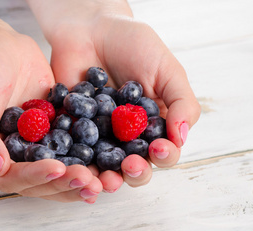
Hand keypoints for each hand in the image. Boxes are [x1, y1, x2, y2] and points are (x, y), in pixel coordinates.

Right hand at [0, 21, 102, 202]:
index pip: (7, 178)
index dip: (34, 177)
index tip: (59, 168)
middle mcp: (4, 161)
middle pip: (36, 183)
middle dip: (63, 184)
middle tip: (91, 183)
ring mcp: (29, 150)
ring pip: (55, 173)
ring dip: (78, 179)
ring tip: (103, 183)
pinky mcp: (49, 136)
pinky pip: (68, 151)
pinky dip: (86, 159)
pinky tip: (107, 166)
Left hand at [30, 2, 200, 192]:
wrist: (91, 28)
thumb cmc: (134, 45)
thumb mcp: (166, 69)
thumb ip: (180, 102)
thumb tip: (182, 138)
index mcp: (154, 128)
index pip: (164, 152)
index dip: (164, 156)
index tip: (159, 148)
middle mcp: (127, 139)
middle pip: (134, 168)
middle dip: (134, 173)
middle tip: (129, 166)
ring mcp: (98, 139)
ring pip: (102, 169)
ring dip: (104, 178)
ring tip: (102, 180)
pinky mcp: (70, 134)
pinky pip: (71, 154)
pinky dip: (72, 164)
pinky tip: (73, 168)